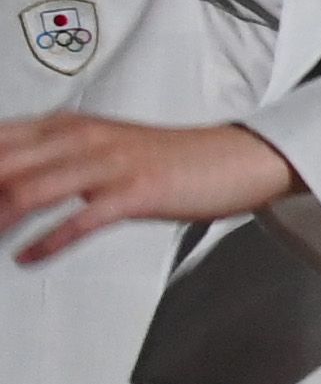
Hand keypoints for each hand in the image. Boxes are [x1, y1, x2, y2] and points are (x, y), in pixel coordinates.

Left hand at [0, 116, 297, 263]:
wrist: (234, 158)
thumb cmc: (167, 159)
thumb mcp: (99, 147)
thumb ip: (52, 157)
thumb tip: (10, 179)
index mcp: (67, 125)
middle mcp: (81, 139)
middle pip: (4, 165)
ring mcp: (108, 164)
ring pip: (30, 192)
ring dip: (0, 220)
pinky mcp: (134, 193)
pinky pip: (78, 221)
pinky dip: (46, 243)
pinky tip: (26, 258)